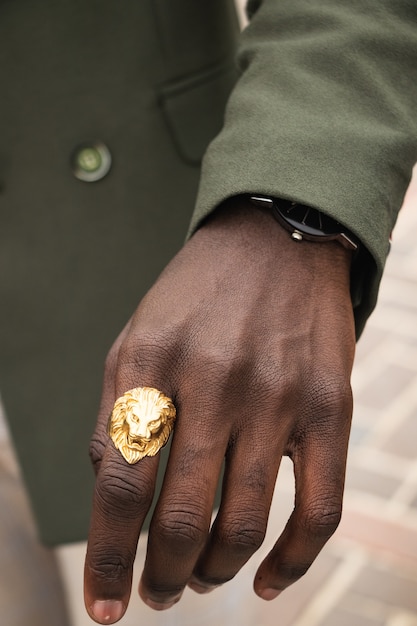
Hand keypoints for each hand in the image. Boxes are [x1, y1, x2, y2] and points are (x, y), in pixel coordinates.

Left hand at [84, 196, 355, 623]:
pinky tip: (266, 583)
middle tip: (156, 591)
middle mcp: (215, 380)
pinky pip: (320, 509)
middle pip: (182, 517)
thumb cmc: (197, 298)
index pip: (122, 486)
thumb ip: (116, 415)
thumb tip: (113, 498)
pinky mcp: (330, 408)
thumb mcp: (135, 338)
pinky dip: (293, 563)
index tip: (105, 605)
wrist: (275, 243)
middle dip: (161, 576)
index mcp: (152, 362)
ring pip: (244, 524)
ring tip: (199, 578)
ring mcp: (278, 396)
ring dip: (214, 572)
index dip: (108, 559)